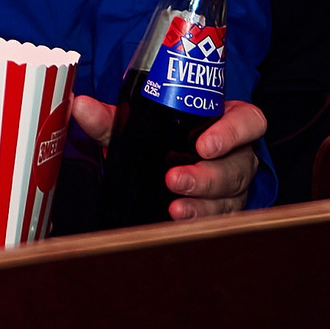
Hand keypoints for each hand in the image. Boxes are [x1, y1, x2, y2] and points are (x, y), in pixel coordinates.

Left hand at [72, 95, 265, 219]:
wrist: (159, 164)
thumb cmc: (160, 136)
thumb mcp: (136, 124)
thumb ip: (110, 117)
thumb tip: (80, 105)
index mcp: (226, 122)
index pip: (249, 122)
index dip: (233, 132)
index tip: (204, 145)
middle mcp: (237, 156)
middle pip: (237, 167)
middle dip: (206, 177)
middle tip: (174, 180)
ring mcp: (233, 187)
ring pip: (229, 198)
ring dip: (201, 205)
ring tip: (174, 209)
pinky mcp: (223, 211)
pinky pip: (218, 220)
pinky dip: (198, 222)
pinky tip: (177, 223)